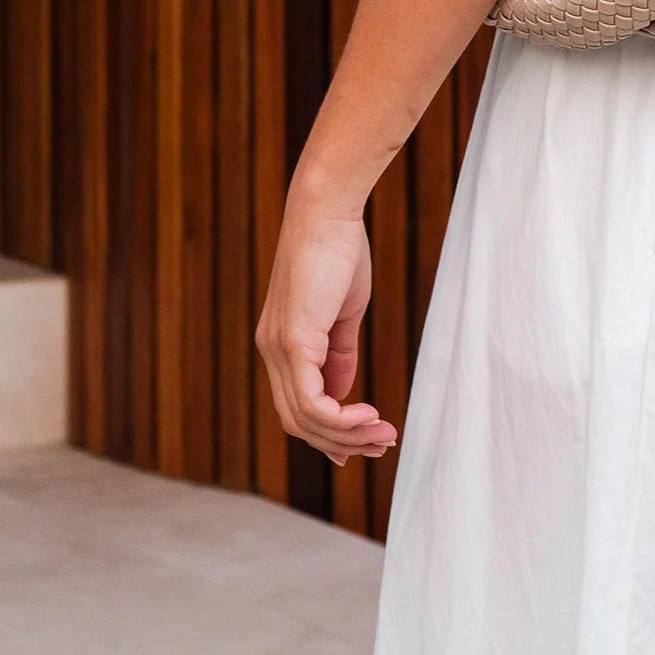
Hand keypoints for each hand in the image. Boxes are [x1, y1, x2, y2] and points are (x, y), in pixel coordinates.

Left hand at [255, 194, 397, 466]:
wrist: (327, 210)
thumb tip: (342, 395)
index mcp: (280, 344)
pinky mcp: (293, 342)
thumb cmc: (339, 250)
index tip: (361, 444)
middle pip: (298, 422)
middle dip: (342, 441)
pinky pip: (311, 402)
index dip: (328, 432)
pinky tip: (368, 413)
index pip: (296, 406)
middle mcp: (271, 352)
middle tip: (382, 443)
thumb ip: (339, 353)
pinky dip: (341, 419)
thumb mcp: (343, 312)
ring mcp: (278, 349)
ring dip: (347, 435)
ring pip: (304, 419)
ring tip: (383, 433)